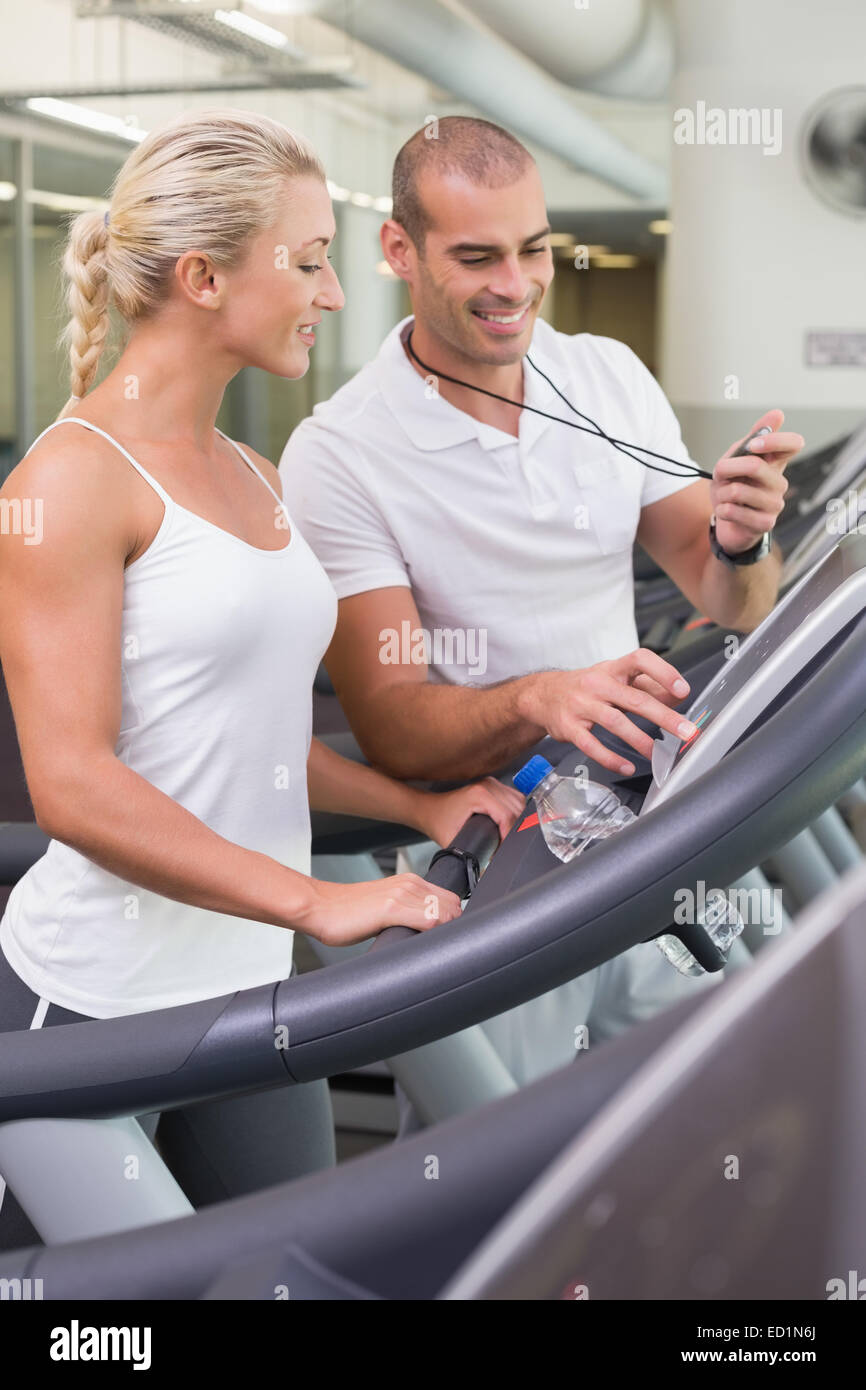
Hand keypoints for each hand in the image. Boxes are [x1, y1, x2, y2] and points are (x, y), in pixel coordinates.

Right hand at [296, 875, 461, 947]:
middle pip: (454, 906)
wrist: (319, 907)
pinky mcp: (391, 908)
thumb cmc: (347, 913)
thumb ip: (407, 912)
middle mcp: (409, 884)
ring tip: (432, 951)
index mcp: (410, 882)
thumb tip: (426, 933)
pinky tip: (422, 945)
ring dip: (445, 933)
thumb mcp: (385, 907)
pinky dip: (434, 934)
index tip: (445, 939)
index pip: (451, 900)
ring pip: (446, 913)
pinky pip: (430, 920)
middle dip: (453, 928)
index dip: (453, 921)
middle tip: (439, 948)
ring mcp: (402, 894)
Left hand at [411, 777, 524, 847]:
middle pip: (517, 809)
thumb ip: (469, 857)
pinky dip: (516, 812)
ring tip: (510, 837)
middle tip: (507, 847)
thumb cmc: (438, 821)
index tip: (506, 850)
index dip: (510, 836)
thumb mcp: (452, 842)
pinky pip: (515, 798)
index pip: (508, 816)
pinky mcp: (494, 786)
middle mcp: (488, 785)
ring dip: (519, 820)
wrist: (430, 809)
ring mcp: (492, 783)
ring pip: (520, 802)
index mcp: (479, 795)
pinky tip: (511, 824)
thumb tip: (485, 874)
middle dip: (516, 830)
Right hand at [518, 649, 696, 775]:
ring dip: (640, 740)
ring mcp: (581, 705)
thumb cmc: (587, 687)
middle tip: (685, 730)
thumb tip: (677, 697)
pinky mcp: (569, 727)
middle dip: (663, 716)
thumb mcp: (615, 679)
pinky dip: (610, 758)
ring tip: (657, 754)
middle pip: (634, 698)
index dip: (664, 672)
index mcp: (612, 669)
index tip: (682, 690)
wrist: (542, 695)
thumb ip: (646, 687)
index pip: (640, 660)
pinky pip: (591, 745)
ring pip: (615, 722)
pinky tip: (626, 766)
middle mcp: (597, 684)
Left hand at [712, 409, 802, 553]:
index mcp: (775, 463)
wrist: (726, 523)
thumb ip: (752, 438)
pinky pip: (733, 511)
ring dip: (721, 493)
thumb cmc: (732, 488)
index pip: (794, 443)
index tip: (753, 444)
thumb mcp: (735, 459)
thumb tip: (778, 414)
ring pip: (738, 491)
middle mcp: (779, 482)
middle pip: (755, 466)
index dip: (774, 440)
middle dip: (726, 468)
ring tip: (725, 497)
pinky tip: (727, 512)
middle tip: (719, 473)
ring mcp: (775, 504)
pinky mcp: (765, 523)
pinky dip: (721, 509)